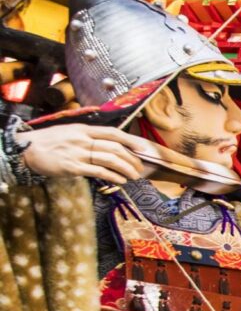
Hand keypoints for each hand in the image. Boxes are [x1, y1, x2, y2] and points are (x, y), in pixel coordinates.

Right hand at [16, 124, 148, 183]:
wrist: (27, 150)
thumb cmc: (50, 141)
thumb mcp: (70, 132)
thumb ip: (88, 136)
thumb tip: (110, 144)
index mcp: (83, 129)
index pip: (112, 133)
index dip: (130, 140)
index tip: (143, 147)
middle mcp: (82, 140)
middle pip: (115, 148)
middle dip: (131, 159)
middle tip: (139, 168)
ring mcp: (78, 153)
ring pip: (110, 159)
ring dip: (126, 168)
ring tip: (134, 176)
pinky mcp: (73, 167)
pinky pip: (99, 172)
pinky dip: (113, 176)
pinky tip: (121, 180)